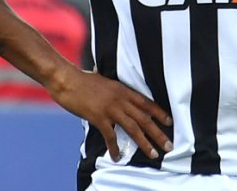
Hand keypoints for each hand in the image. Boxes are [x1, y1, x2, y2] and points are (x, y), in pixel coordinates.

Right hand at [50, 69, 172, 161]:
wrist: (67, 79)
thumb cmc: (82, 79)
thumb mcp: (104, 79)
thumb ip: (113, 87)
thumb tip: (115, 88)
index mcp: (123, 89)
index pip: (146, 102)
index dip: (159, 113)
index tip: (169, 121)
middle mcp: (120, 99)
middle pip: (144, 118)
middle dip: (158, 133)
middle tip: (169, 145)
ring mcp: (110, 108)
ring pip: (133, 128)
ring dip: (144, 143)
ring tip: (153, 154)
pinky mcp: (98, 117)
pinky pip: (110, 136)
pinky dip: (114, 147)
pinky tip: (117, 156)